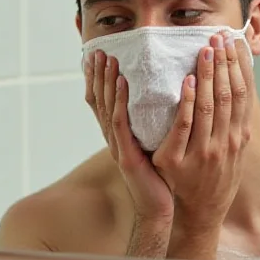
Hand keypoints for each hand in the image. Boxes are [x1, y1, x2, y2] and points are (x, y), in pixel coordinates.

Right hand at [85, 50, 173, 222]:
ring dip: (108, 82)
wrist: (160, 208)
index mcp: (119, 136)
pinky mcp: (126, 157)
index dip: (98, 79)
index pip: (103, 102)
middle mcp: (114, 139)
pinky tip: (124, 83)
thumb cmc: (161, 176)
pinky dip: (121, 101)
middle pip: (100, 102)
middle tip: (99, 51)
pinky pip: (121, 124)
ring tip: (109, 60)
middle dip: (98, 75)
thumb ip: (151, 122)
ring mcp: (117, 148)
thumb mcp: (154, 144)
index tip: (99, 55)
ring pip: (108, 108)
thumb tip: (161, 96)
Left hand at [155, 33, 252, 244]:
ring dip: (208, 74)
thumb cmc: (215, 179)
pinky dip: (187, 102)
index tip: (233, 43)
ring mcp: (205, 151)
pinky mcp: (180, 160)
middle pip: (229, 94)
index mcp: (239, 136)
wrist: (199, 214)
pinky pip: (185, 126)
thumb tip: (238, 89)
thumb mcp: (234, 152)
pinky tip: (186, 82)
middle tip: (219, 37)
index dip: (239, 66)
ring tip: (205, 49)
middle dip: (225, 63)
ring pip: (210, 105)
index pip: (244, 93)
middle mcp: (227, 142)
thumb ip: (235, 124)